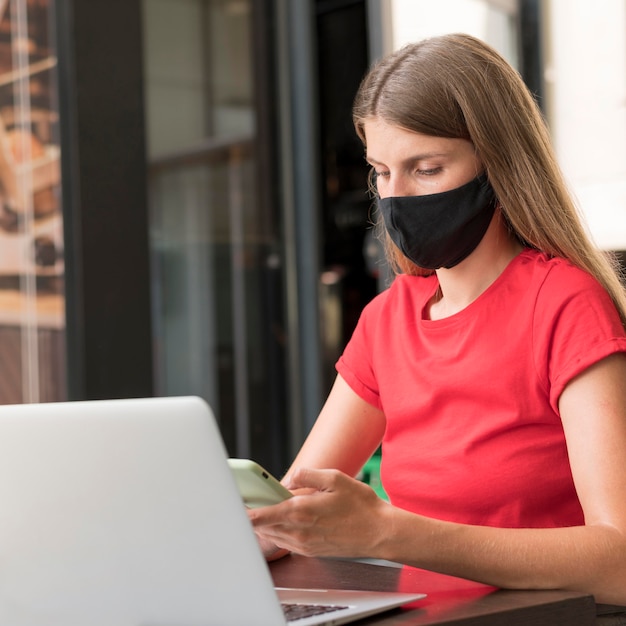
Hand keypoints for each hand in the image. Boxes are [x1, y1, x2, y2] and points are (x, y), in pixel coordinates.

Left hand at [248, 467, 390, 558]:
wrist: (379, 532)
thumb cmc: (360, 505)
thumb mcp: (335, 478)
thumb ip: (306, 475)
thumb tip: (287, 478)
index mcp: (302, 511)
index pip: (262, 516)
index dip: (245, 513)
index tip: (234, 507)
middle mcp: (300, 531)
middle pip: (263, 527)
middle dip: (254, 516)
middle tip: (249, 502)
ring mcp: (305, 544)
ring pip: (273, 536)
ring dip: (266, 525)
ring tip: (266, 509)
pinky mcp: (311, 551)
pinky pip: (286, 543)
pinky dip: (279, 532)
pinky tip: (286, 520)